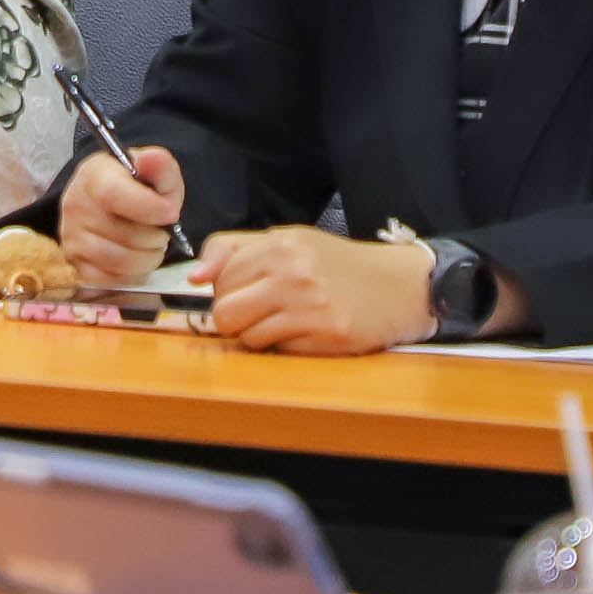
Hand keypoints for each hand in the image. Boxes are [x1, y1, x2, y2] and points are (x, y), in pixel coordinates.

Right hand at [56, 146, 184, 286]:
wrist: (116, 208)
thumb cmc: (139, 190)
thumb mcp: (157, 173)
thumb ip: (160, 165)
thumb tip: (149, 159)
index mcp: (93, 176)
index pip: (112, 194)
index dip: (147, 207)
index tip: (171, 213)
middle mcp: (74, 205)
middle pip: (123, 234)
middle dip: (155, 237)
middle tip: (161, 230)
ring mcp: (71, 238)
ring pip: (119, 261)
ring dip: (147, 258)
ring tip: (151, 244)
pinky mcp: (75, 266)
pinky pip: (110, 281)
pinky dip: (131, 275)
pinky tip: (136, 260)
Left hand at [203, 225, 441, 355]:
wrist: (398, 285)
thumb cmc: (337, 266)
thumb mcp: (288, 242)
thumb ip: (234, 250)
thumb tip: (194, 276)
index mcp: (279, 243)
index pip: (217, 277)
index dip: (227, 290)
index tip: (248, 291)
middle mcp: (292, 271)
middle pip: (223, 312)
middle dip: (236, 318)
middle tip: (263, 311)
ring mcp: (310, 304)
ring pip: (246, 337)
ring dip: (259, 336)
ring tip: (287, 321)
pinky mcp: (327, 334)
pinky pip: (278, 351)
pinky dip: (285, 347)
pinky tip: (307, 332)